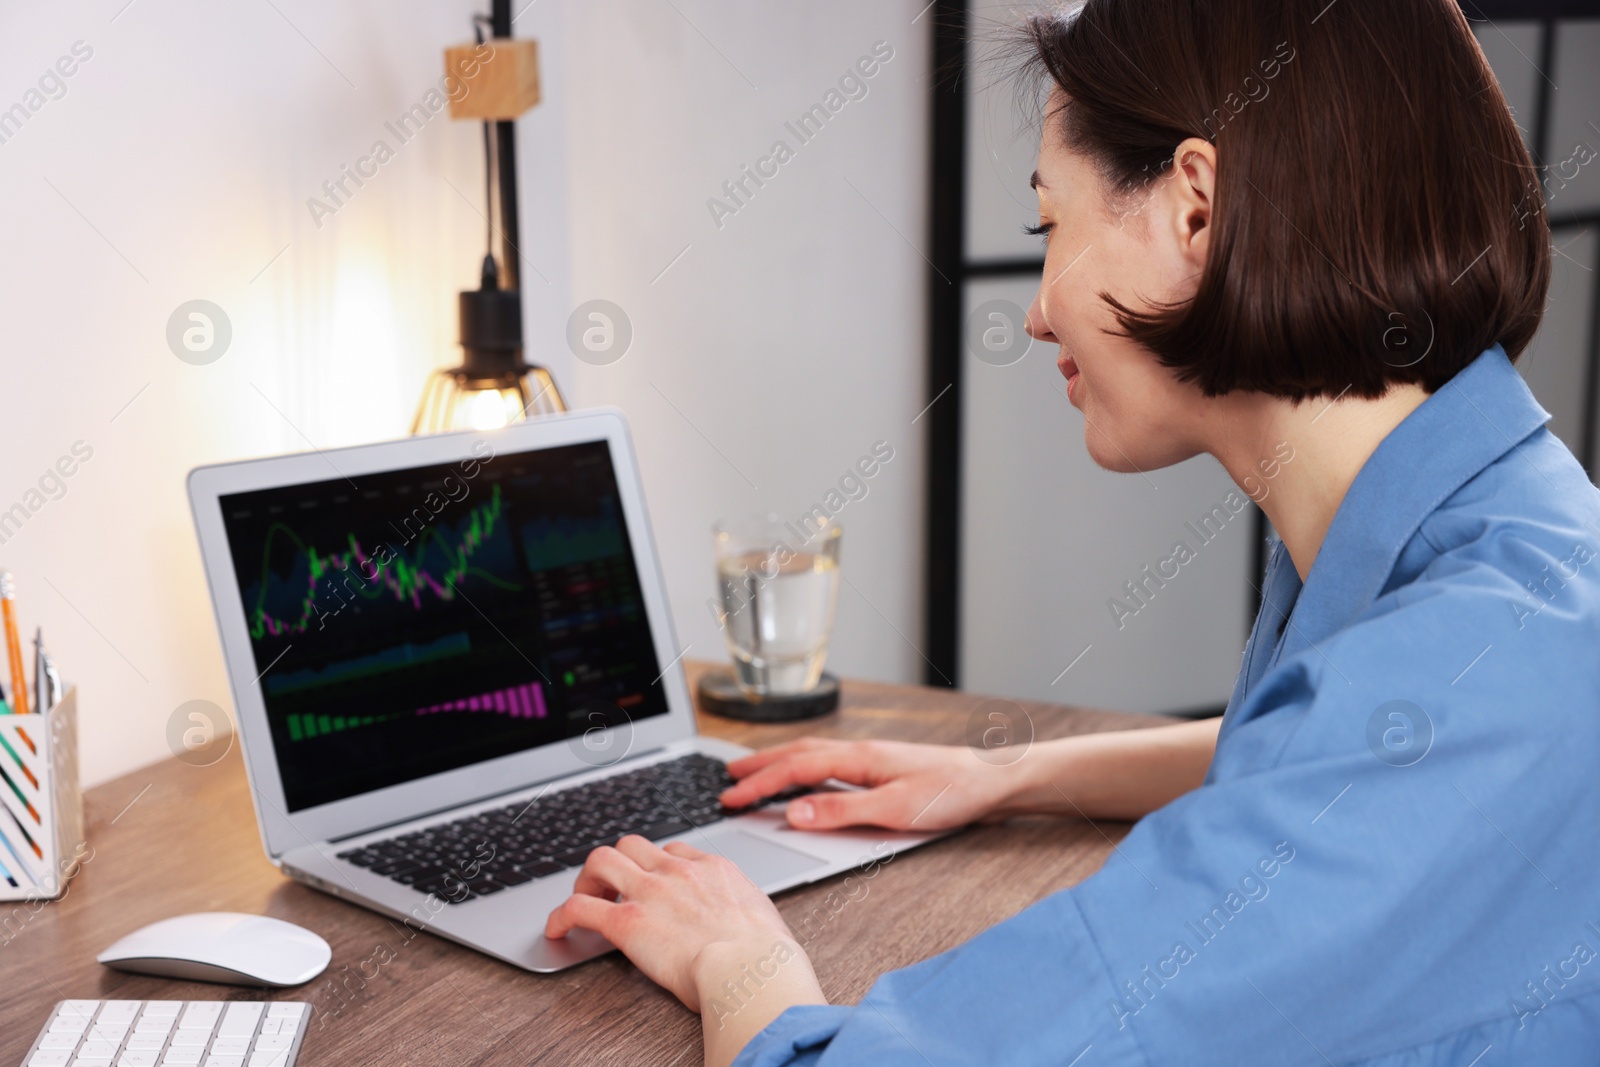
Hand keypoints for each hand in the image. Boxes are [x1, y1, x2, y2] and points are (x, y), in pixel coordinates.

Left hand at [544, 835, 814, 1012]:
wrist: (752, 967)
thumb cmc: (765, 955)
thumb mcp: (762, 916)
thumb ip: (745, 911)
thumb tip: (749, 926)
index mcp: (712, 868)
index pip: (672, 850)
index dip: (656, 866)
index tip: (651, 882)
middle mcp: (677, 871)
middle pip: (631, 844)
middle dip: (617, 863)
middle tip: (611, 889)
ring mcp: (649, 892)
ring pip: (600, 860)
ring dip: (587, 879)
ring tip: (584, 901)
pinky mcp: (626, 922)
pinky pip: (578, 907)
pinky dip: (560, 917)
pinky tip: (556, 930)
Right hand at [720, 738, 1013, 831]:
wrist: (993, 781)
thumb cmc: (951, 792)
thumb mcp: (893, 810)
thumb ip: (841, 812)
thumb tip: (793, 813)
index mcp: (858, 758)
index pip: (794, 769)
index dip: (758, 783)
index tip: (729, 797)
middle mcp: (860, 752)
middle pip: (797, 753)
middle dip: (759, 765)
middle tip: (727, 776)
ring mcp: (872, 758)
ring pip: (813, 755)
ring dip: (779, 762)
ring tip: (755, 772)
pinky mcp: (883, 768)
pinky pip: (830, 762)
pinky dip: (806, 767)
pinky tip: (807, 778)